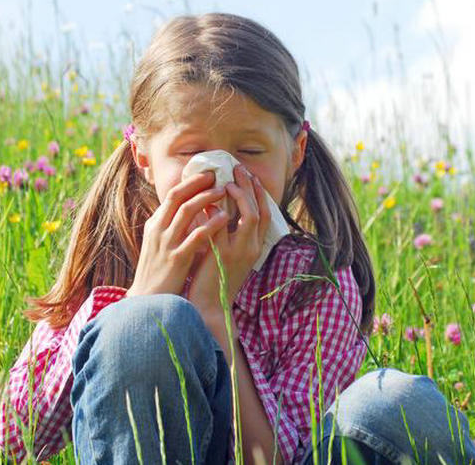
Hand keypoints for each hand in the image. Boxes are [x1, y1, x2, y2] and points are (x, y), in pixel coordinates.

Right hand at [125, 171, 230, 297]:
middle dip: (198, 183)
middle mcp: (158, 230)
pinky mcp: (177, 259)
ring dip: (206, 198)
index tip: (207, 174)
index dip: (190, 182)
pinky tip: (224, 217)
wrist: (149, 300)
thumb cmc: (158, 273)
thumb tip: (187, 210)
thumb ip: (170, 227)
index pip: (172, 195)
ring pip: (186, 212)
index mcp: (154, 225)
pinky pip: (196, 236)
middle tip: (216, 174)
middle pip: (177, 197)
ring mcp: (167, 244)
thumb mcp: (159, 245)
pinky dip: (210, 224)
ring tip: (224, 191)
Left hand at [186, 164, 270, 316]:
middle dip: (250, 187)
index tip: (249, 176)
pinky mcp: (222, 255)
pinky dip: (217, 209)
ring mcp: (239, 251)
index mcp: (255, 247)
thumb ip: (227, 232)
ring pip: (248, 215)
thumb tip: (218, 206)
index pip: (265, 214)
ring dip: (240, 194)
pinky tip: (209, 198)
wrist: (209, 305)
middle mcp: (252, 248)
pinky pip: (223, 225)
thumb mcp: (228, 253)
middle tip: (239, 169)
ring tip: (228, 180)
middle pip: (259, 210)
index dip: (259, 193)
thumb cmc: (214, 278)